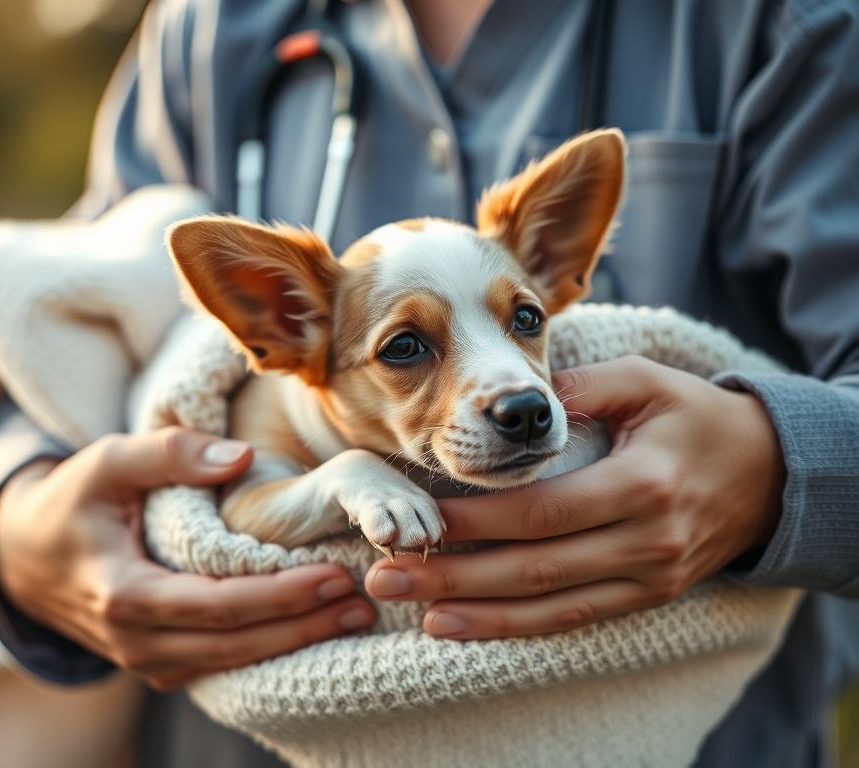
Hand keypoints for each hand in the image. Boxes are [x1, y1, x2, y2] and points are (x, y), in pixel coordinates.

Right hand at [0, 427, 374, 689]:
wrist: (24, 555)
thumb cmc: (72, 501)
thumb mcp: (107, 461)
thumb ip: (170, 454)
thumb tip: (240, 458)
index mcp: (123, 595)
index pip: (218, 606)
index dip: (281, 596)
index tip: (334, 575)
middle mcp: (135, 642)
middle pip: (235, 643)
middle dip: (303, 624)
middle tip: (363, 602)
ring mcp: (144, 660)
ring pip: (231, 662)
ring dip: (293, 642)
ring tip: (352, 617)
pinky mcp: (156, 662)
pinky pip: (218, 665)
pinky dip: (265, 650)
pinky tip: (308, 630)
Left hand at [364, 356, 784, 639]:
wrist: (769, 473)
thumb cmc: (695, 417)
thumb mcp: (645, 382)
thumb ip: (577, 390)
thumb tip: (506, 406)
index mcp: (642, 484)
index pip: (543, 512)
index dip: (477, 522)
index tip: (418, 520)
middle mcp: (646, 542)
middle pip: (534, 568)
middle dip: (454, 576)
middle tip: (385, 575)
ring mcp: (648, 577)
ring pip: (548, 606)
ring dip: (474, 613)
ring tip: (410, 610)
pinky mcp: (645, 596)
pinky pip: (571, 618)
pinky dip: (513, 627)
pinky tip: (461, 627)